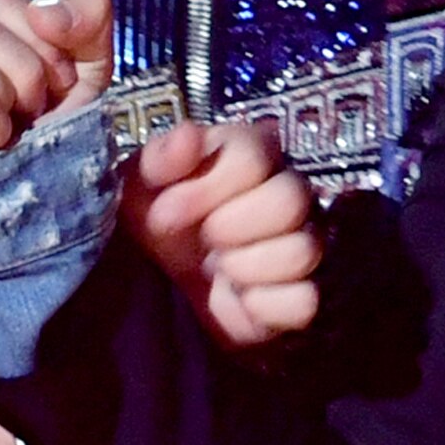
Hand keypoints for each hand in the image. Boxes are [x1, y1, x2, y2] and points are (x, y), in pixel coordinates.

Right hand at [0, 0, 110, 173]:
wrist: (43, 197)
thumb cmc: (52, 123)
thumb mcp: (85, 56)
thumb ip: (83, 10)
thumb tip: (44, 13)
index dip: (39, 37)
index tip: (45, 80)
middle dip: (28, 73)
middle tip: (27, 112)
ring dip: (10, 101)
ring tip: (8, 129)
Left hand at [125, 119, 321, 349]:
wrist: (162, 280)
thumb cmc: (159, 219)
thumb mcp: (141, 183)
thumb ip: (161, 155)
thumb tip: (188, 138)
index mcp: (252, 156)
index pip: (254, 157)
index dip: (207, 189)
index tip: (166, 211)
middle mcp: (288, 194)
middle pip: (290, 200)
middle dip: (232, 226)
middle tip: (204, 238)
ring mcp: (301, 244)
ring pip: (302, 251)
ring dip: (246, 266)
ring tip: (220, 268)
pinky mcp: (299, 296)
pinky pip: (304, 301)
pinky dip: (265, 306)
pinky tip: (239, 299)